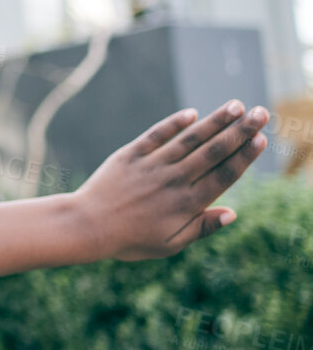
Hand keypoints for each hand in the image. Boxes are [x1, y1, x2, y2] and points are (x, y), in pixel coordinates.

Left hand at [75, 101, 269, 260]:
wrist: (87, 225)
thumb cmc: (130, 240)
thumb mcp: (170, 244)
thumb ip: (202, 227)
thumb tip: (233, 213)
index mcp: (187, 204)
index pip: (224, 175)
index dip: (245, 156)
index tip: (262, 138)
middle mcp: (173, 180)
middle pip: (214, 151)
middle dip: (240, 131)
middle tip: (261, 113)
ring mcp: (152, 165)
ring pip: (189, 139)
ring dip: (214, 121)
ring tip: (235, 105)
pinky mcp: (130, 154)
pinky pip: (156, 134)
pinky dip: (174, 123)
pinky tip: (192, 113)